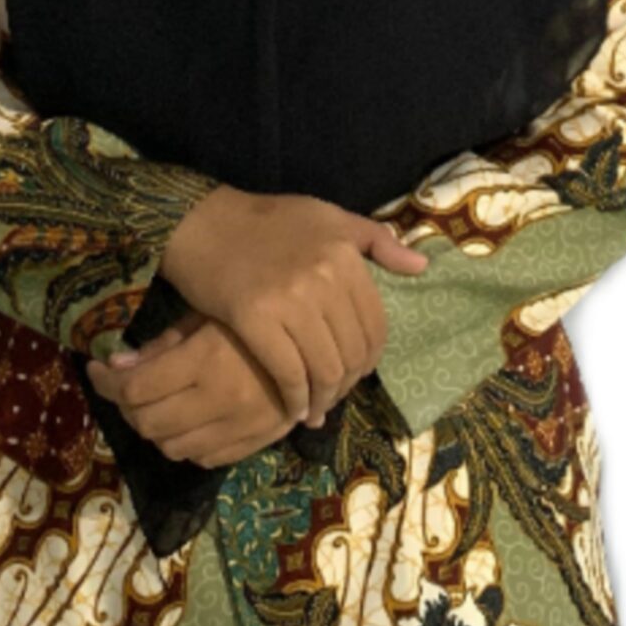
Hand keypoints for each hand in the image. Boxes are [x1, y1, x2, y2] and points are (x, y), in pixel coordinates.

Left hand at [85, 308, 306, 466]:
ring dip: (154, 428)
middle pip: (147, 423)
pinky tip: (187, 419)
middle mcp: (219, 401)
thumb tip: (115, 366)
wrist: (321, 339)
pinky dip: (186, 444)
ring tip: (154, 403)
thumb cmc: (258, 314)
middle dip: (125, 407)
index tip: (96, 369)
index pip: (135, 389)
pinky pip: (204, 458)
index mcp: (204, 362)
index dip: (106, 383)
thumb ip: (162, 344)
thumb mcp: (207, 315)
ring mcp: (239, 428)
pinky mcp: (255, 443)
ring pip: (172, 447)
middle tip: (124, 387)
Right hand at [155, 185, 430, 425]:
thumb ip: (376, 241)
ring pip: (324, 369)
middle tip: (334, 394)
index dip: (370, 358)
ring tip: (316, 408)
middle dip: (346, 383)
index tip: (356, 371)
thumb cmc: (268, 220)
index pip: (375, 325)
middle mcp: (323, 276)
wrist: (204, 223)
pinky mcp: (255, 319)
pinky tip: (294, 409)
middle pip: (352, 352)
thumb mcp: (328, 216)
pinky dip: (296, 399)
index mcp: (344, 254)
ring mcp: (289, 299)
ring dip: (324, 398)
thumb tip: (421, 268)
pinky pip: (288, 373)